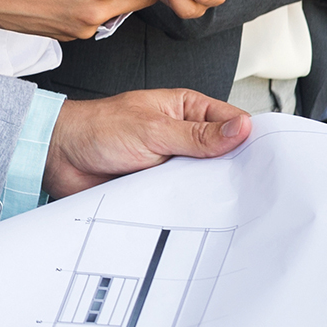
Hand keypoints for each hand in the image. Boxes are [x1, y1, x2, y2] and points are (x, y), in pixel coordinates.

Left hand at [42, 85, 251, 199]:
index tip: (268, 162)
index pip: (233, 124)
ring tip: (227, 206)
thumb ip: (198, 135)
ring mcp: (173, 164)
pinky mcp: (160, 188)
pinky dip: (189, 207)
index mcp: (188, 110)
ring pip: (205, 182)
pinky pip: (183, 200)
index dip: (251, 141)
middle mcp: (184, 137)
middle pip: (224, 157)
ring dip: (210, 193)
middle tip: (251, 191)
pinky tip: (198, 217)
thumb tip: (242, 129)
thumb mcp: (153, 129)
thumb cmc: (98, 129)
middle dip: (234, 172)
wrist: (59, 158)